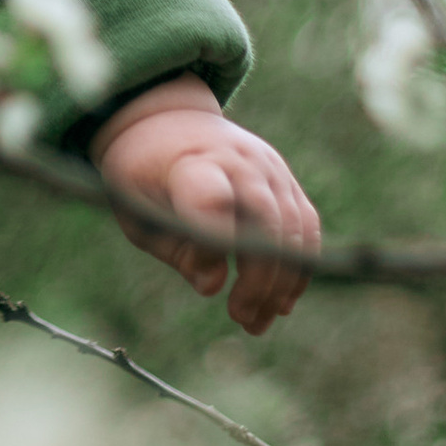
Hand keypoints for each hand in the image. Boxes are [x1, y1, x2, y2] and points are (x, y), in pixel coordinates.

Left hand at [88, 75, 318, 335]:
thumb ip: (176, 250)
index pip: (211, 198)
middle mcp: (236, 159)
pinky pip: (306, 225)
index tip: (213, 285)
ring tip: (256, 322)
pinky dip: (298, 267)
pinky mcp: (285, 177)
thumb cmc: (146, 176)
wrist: (169, 122)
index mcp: (189, 162)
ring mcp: (267, 165)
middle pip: (265, 220)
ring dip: (281, 283)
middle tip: (240, 318)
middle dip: (259, 279)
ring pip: (294, 228)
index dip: (217, 244)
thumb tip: (213, 287)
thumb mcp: (138, 212)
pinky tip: (280, 303)